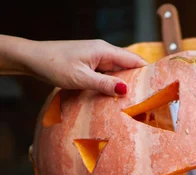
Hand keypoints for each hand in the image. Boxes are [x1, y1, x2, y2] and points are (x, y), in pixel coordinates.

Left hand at [0, 35, 146, 95]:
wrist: (34, 59)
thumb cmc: (55, 65)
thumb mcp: (81, 78)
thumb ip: (104, 84)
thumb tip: (126, 89)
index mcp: (103, 51)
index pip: (133, 61)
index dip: (149, 71)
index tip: (161, 84)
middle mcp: (102, 53)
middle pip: (128, 67)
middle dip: (140, 81)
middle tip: (153, 99)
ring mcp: (96, 60)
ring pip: (118, 74)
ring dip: (127, 86)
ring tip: (140, 102)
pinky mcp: (90, 67)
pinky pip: (108, 77)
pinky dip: (114, 87)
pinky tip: (118, 99)